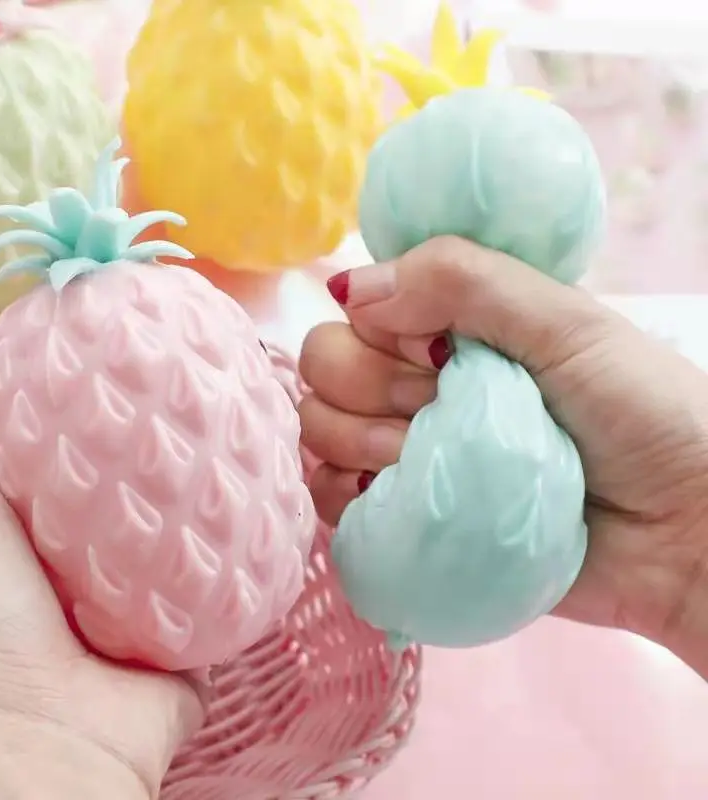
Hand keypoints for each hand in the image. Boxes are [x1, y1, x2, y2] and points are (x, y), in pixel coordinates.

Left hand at [0, 367, 204, 798]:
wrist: (35, 728)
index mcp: (33, 518)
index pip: (76, 441)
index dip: (100, 399)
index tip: (134, 355)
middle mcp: (91, 548)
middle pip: (136, 472)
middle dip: (163, 432)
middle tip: (199, 383)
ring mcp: (146, 587)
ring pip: (187, 516)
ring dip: (209, 480)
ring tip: (241, 424)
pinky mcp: (192, 620)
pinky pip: (227, 568)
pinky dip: (244, 536)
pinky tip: (266, 491)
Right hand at [300, 237, 707, 677]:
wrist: (688, 533)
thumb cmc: (645, 415)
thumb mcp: (567, 323)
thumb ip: (464, 282)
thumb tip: (352, 287)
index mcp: (451, 329)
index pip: (358, 310)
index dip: (380, 330)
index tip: (438, 353)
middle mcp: (420, 386)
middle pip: (326, 370)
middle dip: (372, 387)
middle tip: (441, 406)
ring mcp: (410, 454)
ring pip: (321, 433)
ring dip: (364, 444)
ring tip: (437, 464)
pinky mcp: (408, 519)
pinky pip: (334, 501)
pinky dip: (345, 496)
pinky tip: (393, 495)